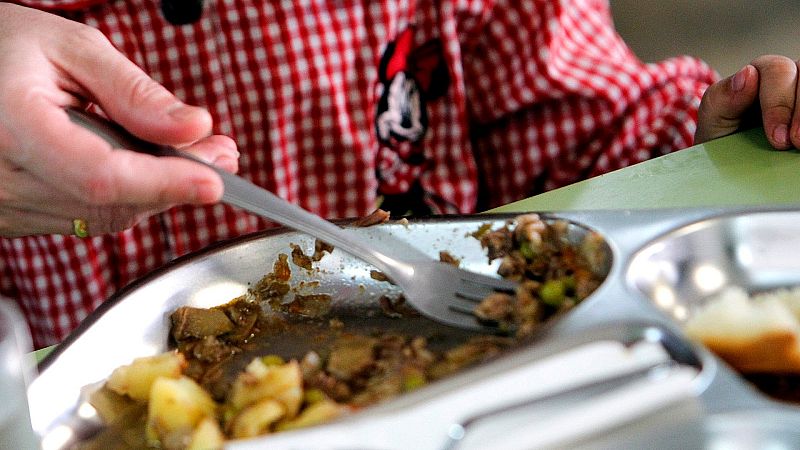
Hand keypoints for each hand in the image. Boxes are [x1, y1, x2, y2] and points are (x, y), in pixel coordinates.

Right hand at [0, 4, 238, 237]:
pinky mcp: (16, 217)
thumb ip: (133, 92)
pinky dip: (129, 195)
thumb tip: (192, 129)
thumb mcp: (70, 48)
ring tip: (197, 154)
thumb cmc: (4, 49)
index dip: (164, 182)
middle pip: (113, 202)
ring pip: (107, 216)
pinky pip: (88, 217)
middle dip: (177, 181)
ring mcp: (7, 206)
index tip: (213, 181)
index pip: (102, 175)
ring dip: (160, 190)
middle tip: (222, 154)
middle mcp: (5, 181)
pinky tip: (148, 165)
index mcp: (13, 130)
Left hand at [695, 55, 799, 148]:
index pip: (778, 71)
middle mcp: (790, 77)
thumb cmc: (721, 133)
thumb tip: (748, 74)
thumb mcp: (713, 118)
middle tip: (796, 143)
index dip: (779, 103)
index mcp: (761, 72)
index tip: (776, 138)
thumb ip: (722, 97)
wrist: (729, 158)